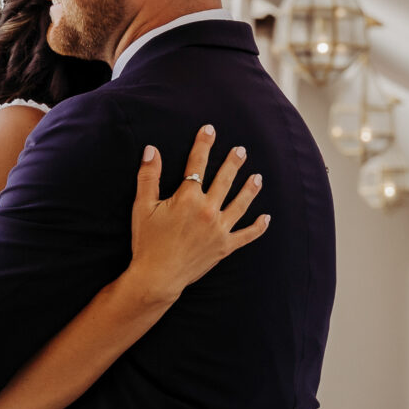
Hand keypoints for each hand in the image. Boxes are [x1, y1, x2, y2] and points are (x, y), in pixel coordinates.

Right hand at [128, 125, 269, 303]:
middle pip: (224, 180)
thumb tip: (151, 150)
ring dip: (250, 189)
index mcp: (188, 198)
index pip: (197, 164)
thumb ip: (148, 176)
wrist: (157, 278)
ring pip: (240, 204)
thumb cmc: (147, 242)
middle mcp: (208, 211)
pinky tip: (267, 218)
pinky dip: (257, 227)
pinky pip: (246, 235)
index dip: (203, 144)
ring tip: (258, 177)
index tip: (210, 130)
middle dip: (233, 162)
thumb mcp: (142, 207)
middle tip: (241, 150)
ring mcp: (219, 230)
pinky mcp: (224, 248)